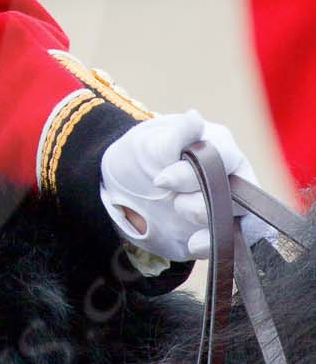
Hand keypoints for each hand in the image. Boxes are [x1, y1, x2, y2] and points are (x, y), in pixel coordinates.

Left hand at [100, 111, 264, 272]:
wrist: (126, 192)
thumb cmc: (143, 157)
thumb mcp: (149, 143)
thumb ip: (174, 136)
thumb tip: (194, 118)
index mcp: (218, 145)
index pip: (224, 158)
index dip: (193, 172)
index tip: (161, 179)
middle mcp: (232, 176)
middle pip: (237, 194)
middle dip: (201, 202)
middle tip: (171, 199)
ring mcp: (228, 206)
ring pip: (238, 219)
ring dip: (206, 221)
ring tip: (177, 211)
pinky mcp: (219, 232)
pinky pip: (231, 244)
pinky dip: (212, 245)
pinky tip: (191, 244)